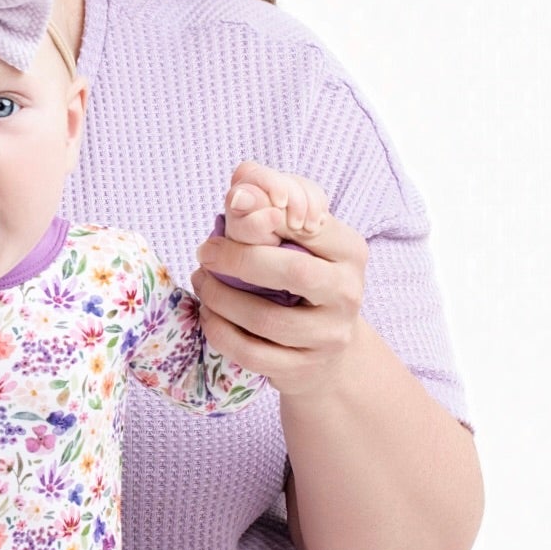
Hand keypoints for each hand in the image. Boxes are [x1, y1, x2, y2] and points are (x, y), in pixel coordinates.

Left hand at [189, 161, 366, 398]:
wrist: (326, 347)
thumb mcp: (298, 234)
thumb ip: (272, 199)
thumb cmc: (302, 274)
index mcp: (349, 249)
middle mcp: (348, 292)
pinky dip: (220, 332)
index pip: (306, 224)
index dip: (262, 217)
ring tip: (201, 282)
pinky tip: (209, 315)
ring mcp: (328, 336)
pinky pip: (252, 353)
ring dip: (220, 298)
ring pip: (267, 319)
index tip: (229, 214)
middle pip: (292, 272)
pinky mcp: (303, 368)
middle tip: (204, 252)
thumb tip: (240, 181)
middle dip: (238, 260)